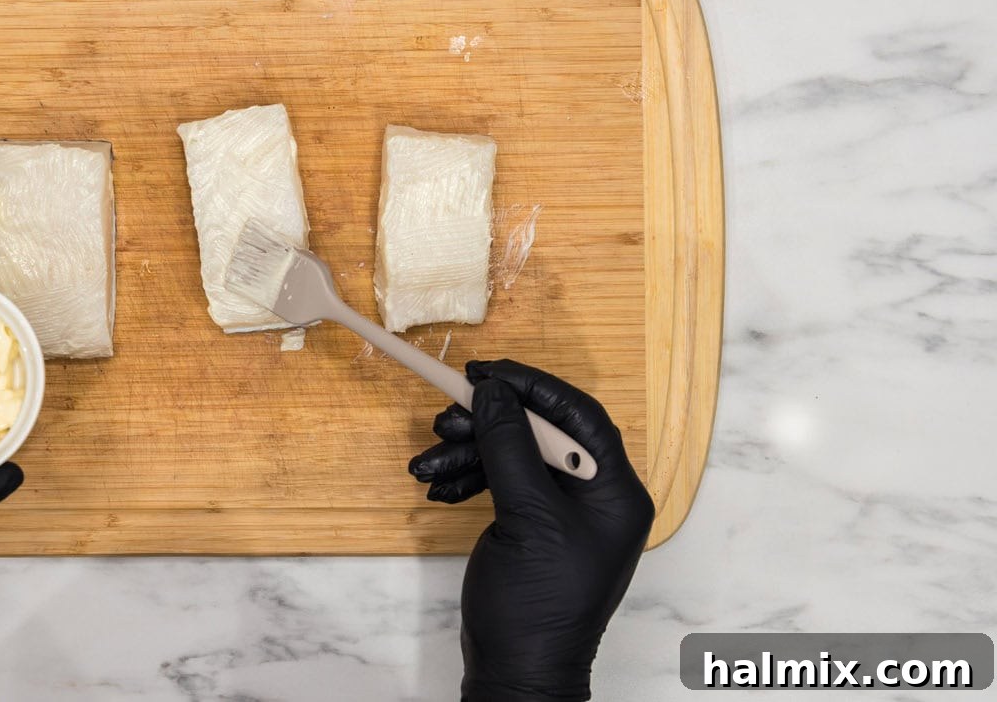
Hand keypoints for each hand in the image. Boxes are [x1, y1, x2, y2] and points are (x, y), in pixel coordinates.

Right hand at [409, 360, 654, 701]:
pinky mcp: (532, 525)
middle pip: (540, 432)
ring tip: (427, 463)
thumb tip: (493, 392)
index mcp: (614, 491)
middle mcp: (595, 496)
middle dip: (489, 423)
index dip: (533, 386)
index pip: (579, 415)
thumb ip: (509, 448)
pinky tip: (439, 488)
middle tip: (445, 416)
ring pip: (514, 455)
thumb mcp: (526, 518)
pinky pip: (501, 482)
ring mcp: (563, 512)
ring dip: (468, 452)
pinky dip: (469, 479)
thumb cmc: (537, 607)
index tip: (486, 372)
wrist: (517, 674)